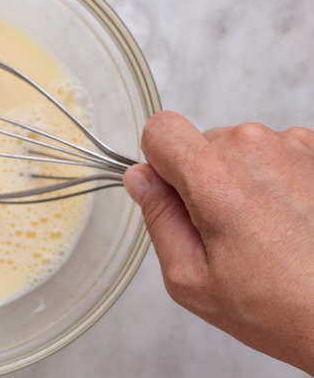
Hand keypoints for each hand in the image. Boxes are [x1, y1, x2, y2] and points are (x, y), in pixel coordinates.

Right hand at [123, 111, 313, 372]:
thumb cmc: (280, 306)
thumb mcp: (191, 278)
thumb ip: (158, 219)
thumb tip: (141, 180)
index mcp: (213, 175)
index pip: (160, 130)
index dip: (158, 162)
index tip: (172, 195)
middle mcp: (254, 147)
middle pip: (201, 143)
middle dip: (201, 180)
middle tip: (225, 233)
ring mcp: (294, 146)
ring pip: (240, 150)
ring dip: (242, 180)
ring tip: (265, 232)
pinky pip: (276, 155)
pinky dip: (275, 181)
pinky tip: (290, 223)